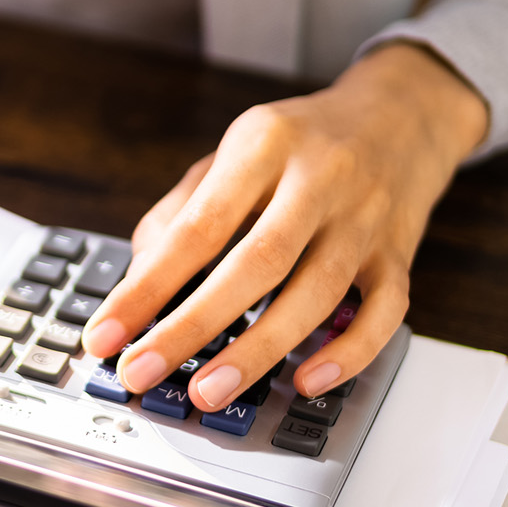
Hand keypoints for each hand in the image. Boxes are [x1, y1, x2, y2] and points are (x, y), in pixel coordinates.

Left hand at [80, 44, 488, 408]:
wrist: (401, 113)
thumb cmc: (300, 142)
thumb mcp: (232, 153)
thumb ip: (181, 212)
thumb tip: (137, 282)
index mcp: (263, 145)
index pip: (196, 228)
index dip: (147, 286)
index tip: (106, 334)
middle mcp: (319, 179)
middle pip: (256, 263)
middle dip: (193, 327)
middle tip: (143, 371)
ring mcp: (365, 218)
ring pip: (317, 293)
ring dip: (259, 352)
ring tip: (208, 392)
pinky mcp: (399, 252)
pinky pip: (385, 311)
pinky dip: (348, 352)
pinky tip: (307, 381)